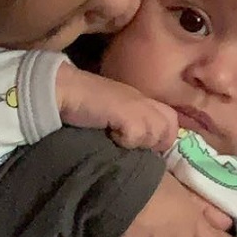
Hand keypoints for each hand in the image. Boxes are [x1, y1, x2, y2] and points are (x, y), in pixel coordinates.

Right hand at [57, 64, 177, 152]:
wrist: (65, 88)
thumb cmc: (83, 100)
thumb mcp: (113, 109)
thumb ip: (128, 120)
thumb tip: (138, 142)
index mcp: (141, 98)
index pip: (170, 118)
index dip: (164, 135)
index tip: (149, 148)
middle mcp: (143, 100)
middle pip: (170, 126)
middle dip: (158, 141)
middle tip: (136, 146)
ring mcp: (137, 106)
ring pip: (155, 134)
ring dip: (139, 142)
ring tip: (120, 141)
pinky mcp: (128, 114)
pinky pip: (137, 136)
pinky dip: (125, 141)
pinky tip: (110, 136)